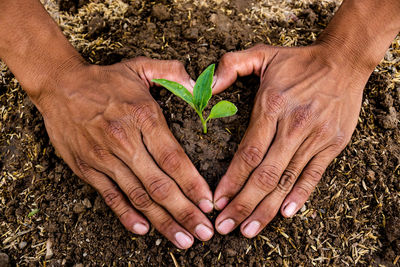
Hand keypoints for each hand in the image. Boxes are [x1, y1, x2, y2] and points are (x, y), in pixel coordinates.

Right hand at [32, 57, 213, 248]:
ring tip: (183, 238)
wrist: (59, 85)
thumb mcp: (140, 67)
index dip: (193, 185)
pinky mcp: (87, 168)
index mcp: (143, 117)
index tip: (208, 204)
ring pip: (138, 196)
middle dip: (185, 212)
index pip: (174, 159)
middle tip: (204, 232)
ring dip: (162, 221)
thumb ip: (173, 72)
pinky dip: (127, 216)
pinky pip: (110, 197)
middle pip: (160, 184)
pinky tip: (144, 230)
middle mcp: (125, 141)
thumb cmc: (105, 79)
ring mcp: (104, 157)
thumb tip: (199, 85)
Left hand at [212, 44, 370, 236]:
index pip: (248, 153)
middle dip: (243, 204)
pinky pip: (314, 176)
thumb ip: (230, 65)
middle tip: (225, 227)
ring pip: (286, 181)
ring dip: (266, 208)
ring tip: (248, 230)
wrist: (343, 61)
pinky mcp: (331, 145)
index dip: (231, 180)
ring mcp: (315, 138)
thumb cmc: (298, 61)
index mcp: (272, 107)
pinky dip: (300, 196)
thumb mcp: (261, 54)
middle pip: (265, 175)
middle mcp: (293, 126)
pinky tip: (285, 214)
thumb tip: (205, 86)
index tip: (217, 201)